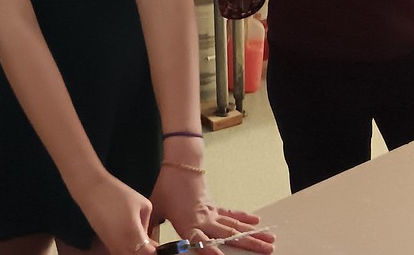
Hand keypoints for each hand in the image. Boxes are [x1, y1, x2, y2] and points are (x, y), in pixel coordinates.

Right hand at [76, 174, 153, 254]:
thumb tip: (147, 237)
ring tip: (139, 238)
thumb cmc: (117, 194)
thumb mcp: (143, 205)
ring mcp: (112, 247)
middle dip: (145, 251)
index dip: (155, 250)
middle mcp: (122, 246)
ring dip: (135, 250)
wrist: (92, 191)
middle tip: (149, 241)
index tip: (157, 244)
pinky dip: (127, 248)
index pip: (149, 254)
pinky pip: (120, 252)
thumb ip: (147, 225)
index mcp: (133, 236)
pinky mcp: (106, 244)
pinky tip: (129, 237)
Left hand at [151, 169, 273, 254]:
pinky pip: (232, 214)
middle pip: (228, 235)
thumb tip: (142, 243)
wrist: (179, 165)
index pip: (198, 240)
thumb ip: (151, 227)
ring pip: (235, 226)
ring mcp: (212, 214)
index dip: (208, 250)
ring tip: (270, 240)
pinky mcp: (215, 207)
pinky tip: (257, 222)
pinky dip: (244, 218)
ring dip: (253, 233)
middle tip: (267, 251)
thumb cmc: (166, 188)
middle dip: (248, 244)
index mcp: (187, 223)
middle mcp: (203, 220)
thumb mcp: (156, 207)